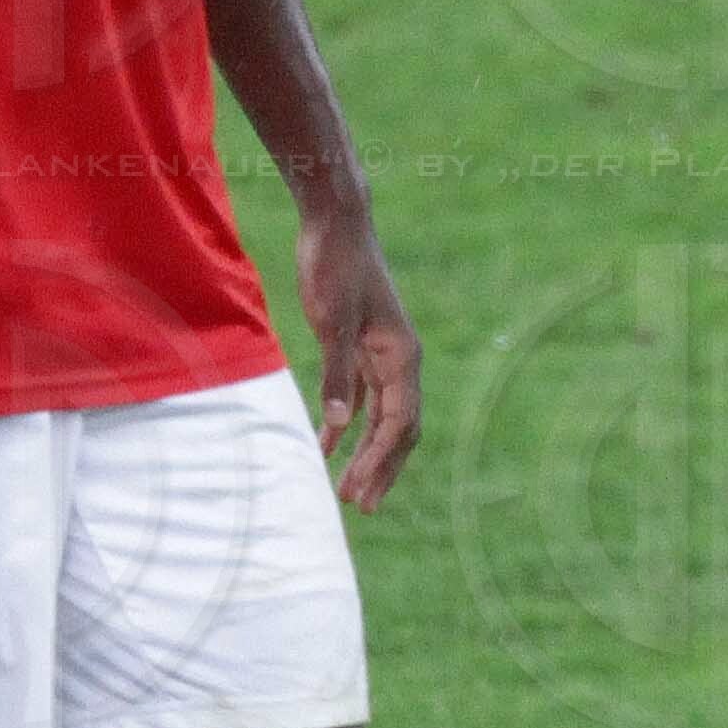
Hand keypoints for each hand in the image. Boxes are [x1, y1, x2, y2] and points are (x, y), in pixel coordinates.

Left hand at [296, 217, 423, 510]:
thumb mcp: (332, 320)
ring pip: (383, 417)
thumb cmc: (335, 266)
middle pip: (399, 427)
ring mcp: (383, 354)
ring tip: (347, 490)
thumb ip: (336, 372)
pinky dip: (346, 424)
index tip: (359, 492)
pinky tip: (325, 445)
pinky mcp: (362, 346)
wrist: (335, 222)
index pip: (398, 422)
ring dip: (367, 453)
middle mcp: (400, 359)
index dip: (380, 460)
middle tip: (359, 505)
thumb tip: (336, 424)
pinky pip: (361, 397)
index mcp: (402, 355)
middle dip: (381, 468)